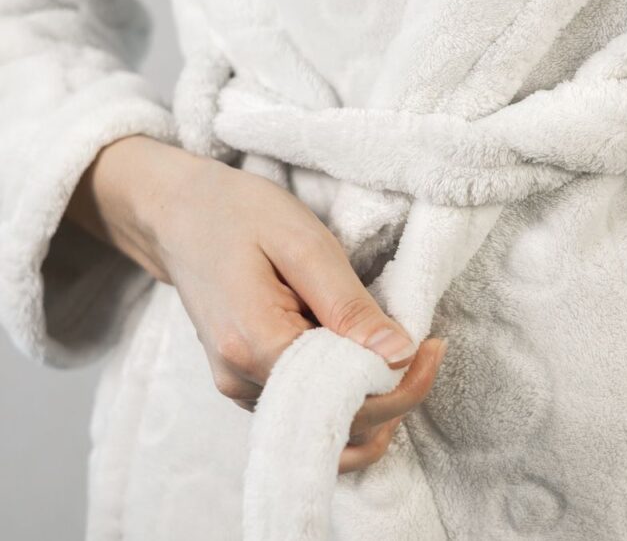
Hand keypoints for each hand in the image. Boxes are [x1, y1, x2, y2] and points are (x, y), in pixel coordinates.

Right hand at [67, 136, 445, 472]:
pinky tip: (366, 359)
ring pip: (325, 427)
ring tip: (402, 357)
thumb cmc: (239, 214)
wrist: (176, 213)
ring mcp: (240, 387)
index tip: (435, 345)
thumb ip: (348, 305)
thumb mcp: (302, 242)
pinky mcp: (246, 382)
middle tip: (430, 346)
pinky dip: (347, 398)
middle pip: (340, 425)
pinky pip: (307, 411)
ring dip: (374, 405)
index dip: (402, 383)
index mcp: (255, 347)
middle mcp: (242, 381)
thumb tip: (399, 355)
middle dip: (396, 395)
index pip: (347, 400)